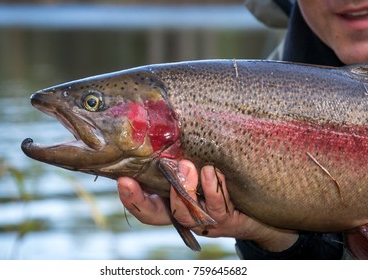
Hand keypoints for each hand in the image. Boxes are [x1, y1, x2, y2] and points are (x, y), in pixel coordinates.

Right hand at [117, 159, 297, 251]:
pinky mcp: (227, 220)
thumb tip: (158, 121)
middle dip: (142, 200)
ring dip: (184, 188)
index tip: (121, 179)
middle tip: (134, 179)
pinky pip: (217, 207)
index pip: (145, 205)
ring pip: (186, 213)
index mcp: (172, 200)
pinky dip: (213, 189)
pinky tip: (212, 172)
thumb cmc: (223, 178)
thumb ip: (179, 153)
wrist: (260, 202)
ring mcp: (205, 220)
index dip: (131, 197)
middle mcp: (185, 213)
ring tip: (186, 165)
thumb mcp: (198, 162)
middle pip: (156, 215)